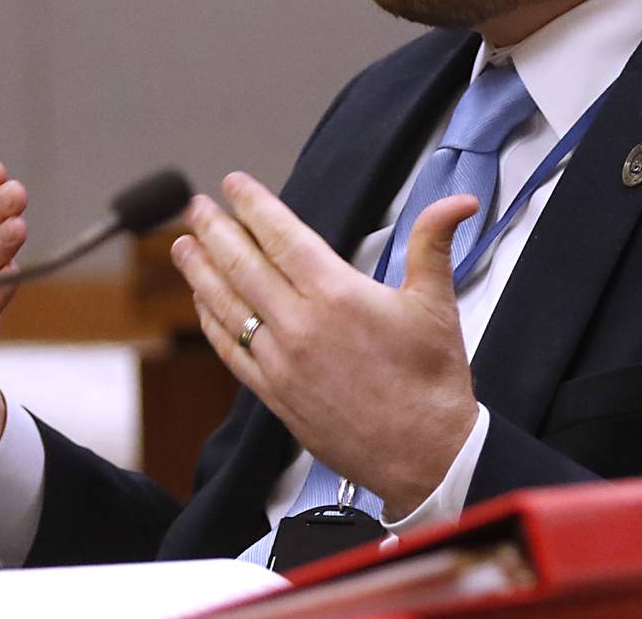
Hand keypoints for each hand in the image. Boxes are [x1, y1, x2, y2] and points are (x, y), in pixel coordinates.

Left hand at [171, 172, 478, 518]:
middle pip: (244, 265)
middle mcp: (300, 325)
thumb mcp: (437, 303)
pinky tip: (202, 304)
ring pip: (228, 306)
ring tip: (182, 246)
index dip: (254, 206)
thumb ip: (434, 242)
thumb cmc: (432, 382)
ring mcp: (282, 362)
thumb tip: (459, 201)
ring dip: (201, 272)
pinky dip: (212, 322)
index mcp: (337, 295)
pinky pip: (231, 350)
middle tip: (196, 207)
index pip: (282, 237)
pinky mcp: (275, 394)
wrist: (425, 456)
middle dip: (216, 231)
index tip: (235, 186)